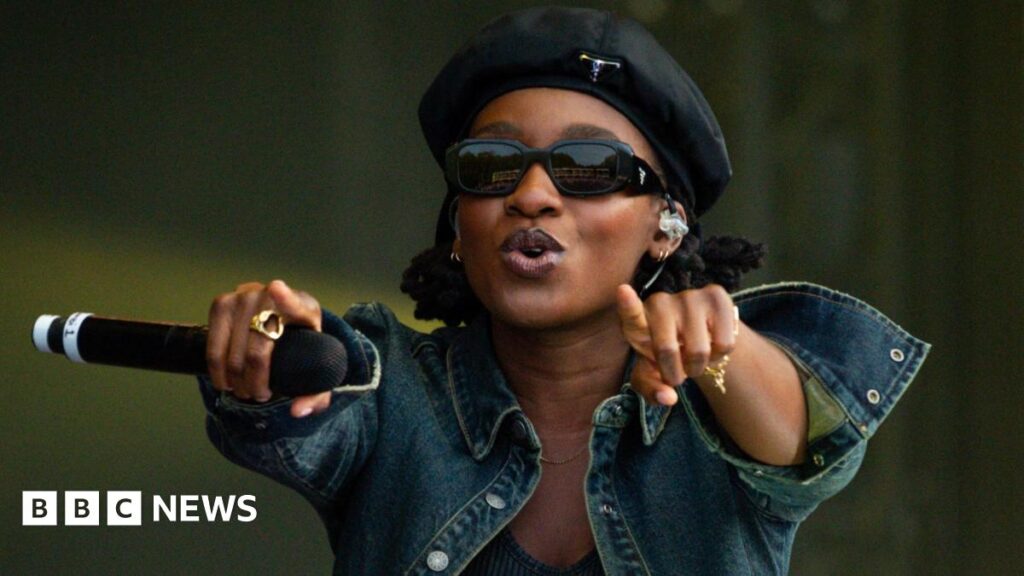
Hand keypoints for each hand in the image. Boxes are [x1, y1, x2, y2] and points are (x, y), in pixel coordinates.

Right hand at [206, 279, 331, 417]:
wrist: (284, 320)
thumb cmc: (301, 345)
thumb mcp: (316, 369)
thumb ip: (315, 395)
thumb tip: (297, 411)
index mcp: (303, 307)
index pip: (294, 302)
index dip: (285, 298)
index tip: (277, 289)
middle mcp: (271, 295)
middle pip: (256, 350)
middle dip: (254, 383)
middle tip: (259, 395)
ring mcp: (243, 296)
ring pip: (230, 351)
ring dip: (234, 380)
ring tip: (243, 390)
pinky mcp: (221, 303)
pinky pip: (212, 345)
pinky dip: (217, 369)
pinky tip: (226, 380)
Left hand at [616, 283, 738, 405]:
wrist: (697, 335)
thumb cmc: (666, 355)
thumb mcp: (651, 374)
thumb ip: (651, 390)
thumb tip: (668, 398)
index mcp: (636, 323)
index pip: (631, 314)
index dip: (628, 304)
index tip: (623, 291)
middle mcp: (660, 303)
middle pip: (667, 351)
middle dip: (675, 374)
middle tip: (677, 371)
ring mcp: (688, 296)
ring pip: (700, 350)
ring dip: (699, 366)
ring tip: (693, 353)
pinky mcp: (716, 295)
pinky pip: (724, 343)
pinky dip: (720, 354)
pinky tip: (711, 341)